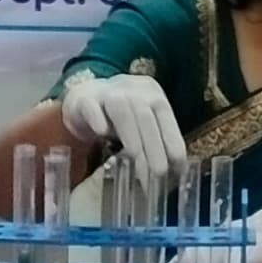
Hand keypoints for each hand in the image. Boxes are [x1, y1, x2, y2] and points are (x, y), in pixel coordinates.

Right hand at [64, 71, 186, 190]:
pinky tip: (102, 133)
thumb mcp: (141, 125)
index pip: (165, 115)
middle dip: (154, 146)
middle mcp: (131, 89)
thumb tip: (175, 172)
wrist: (85, 97)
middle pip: (145, 115)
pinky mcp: (83, 99)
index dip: (172, 141)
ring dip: (131, 137)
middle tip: (159, 173)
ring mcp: (106, 92)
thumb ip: (156, 142)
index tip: (177, 168)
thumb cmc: (120, 118)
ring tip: (137, 162)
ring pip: (121, 110)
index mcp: (151, 94)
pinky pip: (90, 106)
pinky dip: (97, 118)